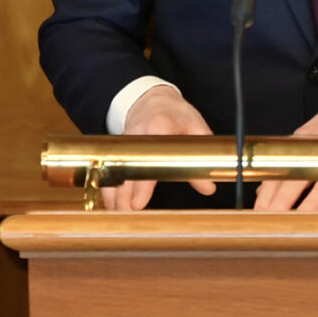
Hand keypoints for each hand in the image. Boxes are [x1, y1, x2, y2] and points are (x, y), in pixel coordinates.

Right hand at [108, 85, 216, 209]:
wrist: (152, 99)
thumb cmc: (176, 114)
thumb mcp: (196, 129)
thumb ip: (202, 159)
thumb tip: (208, 188)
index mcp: (158, 128)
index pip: (147, 161)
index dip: (141, 186)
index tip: (138, 204)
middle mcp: (136, 137)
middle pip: (124, 171)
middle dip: (122, 197)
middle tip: (125, 217)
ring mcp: (123, 143)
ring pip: (112, 172)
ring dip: (112, 195)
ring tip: (117, 216)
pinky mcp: (117, 150)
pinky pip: (109, 171)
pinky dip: (108, 188)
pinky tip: (111, 205)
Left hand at [254, 75, 317, 210]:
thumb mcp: (310, 134)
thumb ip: (289, 161)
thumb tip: (264, 189)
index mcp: (305, 140)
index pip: (280, 168)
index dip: (267, 192)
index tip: (257, 211)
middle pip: (297, 178)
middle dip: (281, 203)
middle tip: (270, 221)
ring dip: (308, 208)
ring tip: (296, 226)